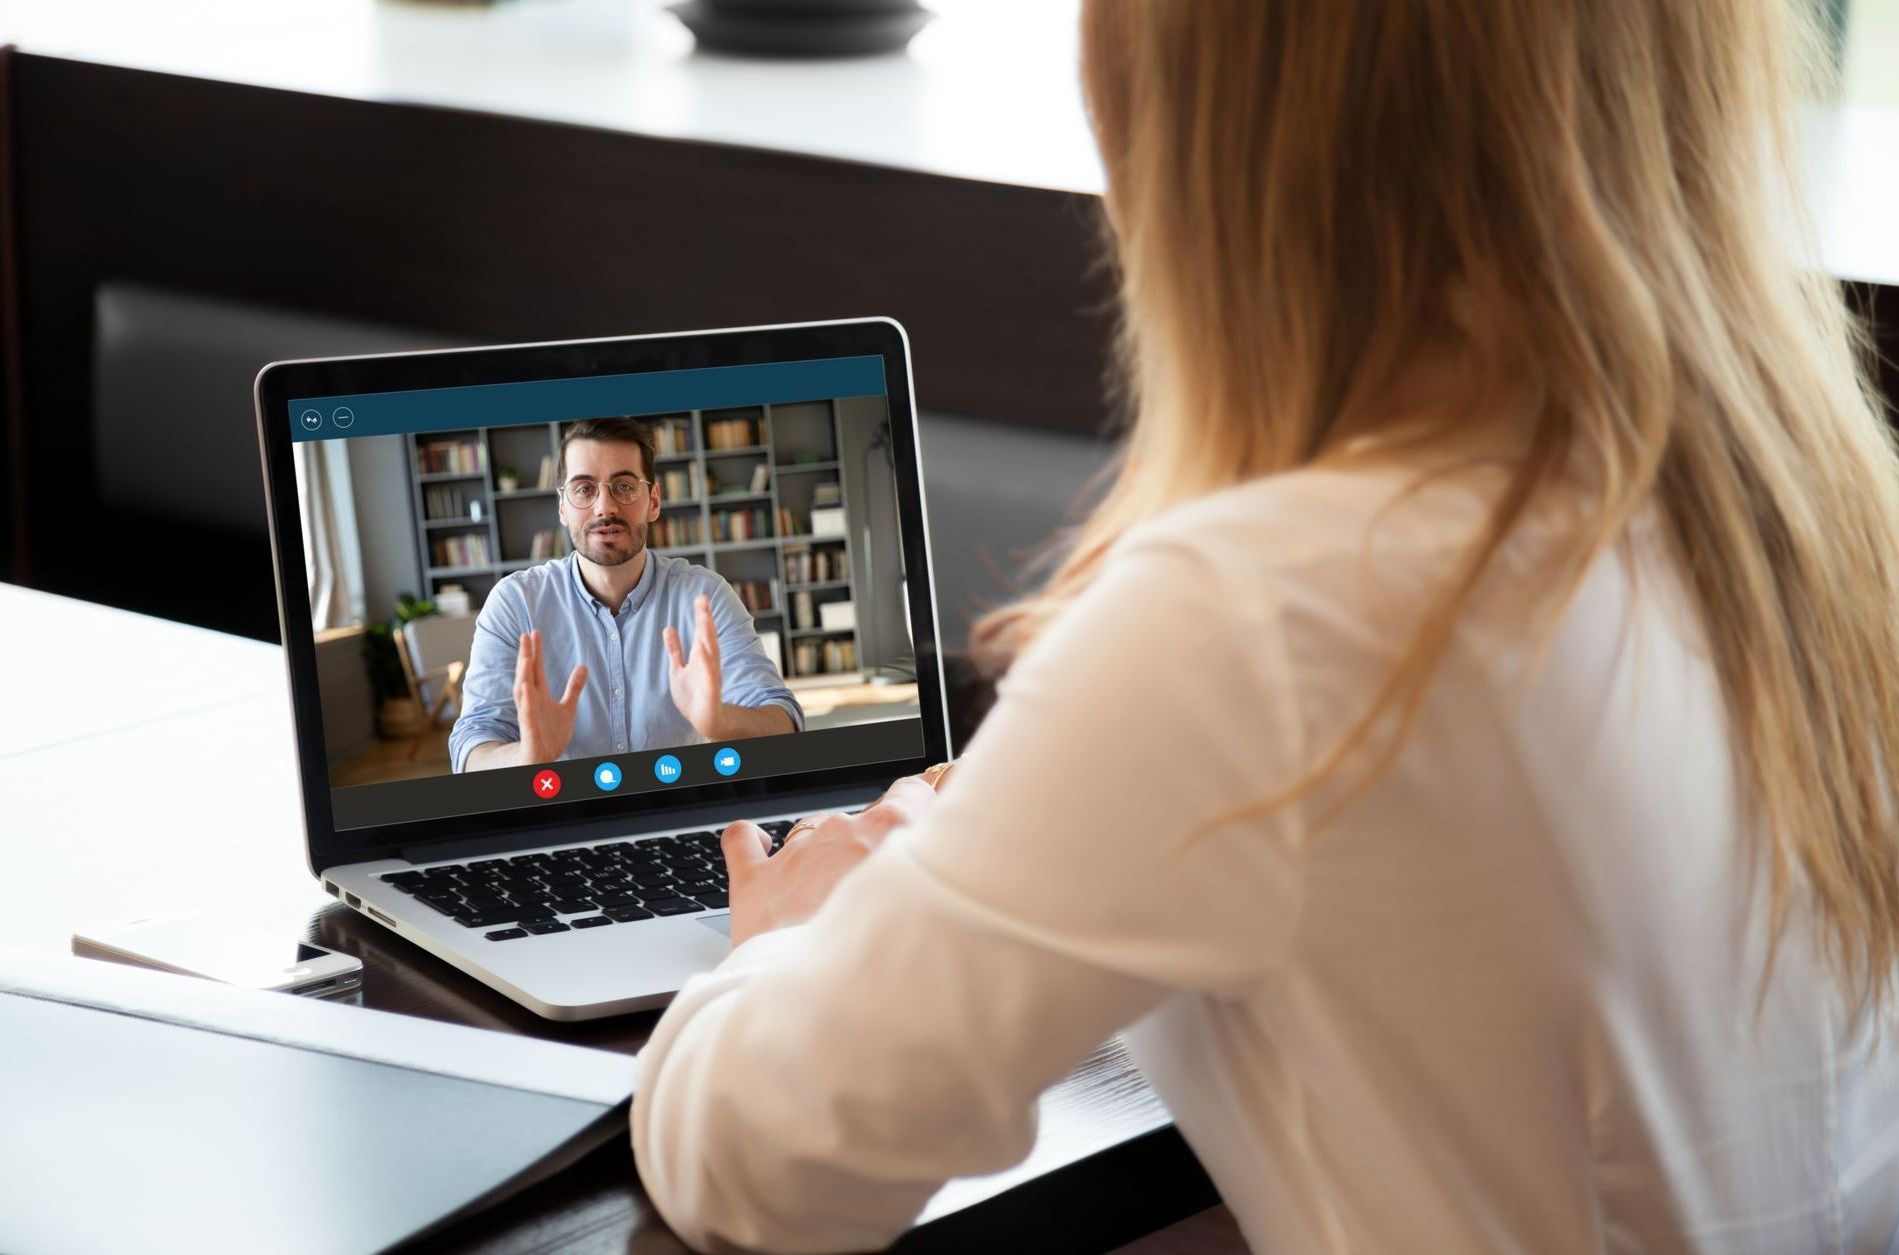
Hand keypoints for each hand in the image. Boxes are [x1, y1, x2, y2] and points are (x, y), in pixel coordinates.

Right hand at [514, 628, 586, 762]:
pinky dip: (526, 702)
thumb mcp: (567, 708)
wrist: (542, 761)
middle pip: (527, 675)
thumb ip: (574, 687)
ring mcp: (528, 716)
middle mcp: (531, 703)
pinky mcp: (530, 731)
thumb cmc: (550, 735)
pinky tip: (526, 687)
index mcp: (539, 696)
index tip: (535, 632)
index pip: (536, 669)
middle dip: (526, 656)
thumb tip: (583, 666)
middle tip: (526, 635)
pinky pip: (527, 715)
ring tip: (525, 656)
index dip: (535, 652)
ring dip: (523, 674)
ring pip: (523, 692)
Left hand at [665, 594, 723, 738]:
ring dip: (708, 636)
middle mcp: (708, 663)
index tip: (701, 598)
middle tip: (703, 600)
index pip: (701, 632)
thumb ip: (675, 649)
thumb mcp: (678, 668)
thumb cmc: (693, 695)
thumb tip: (669, 628)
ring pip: (710, 653)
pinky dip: (707, 665)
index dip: (701, 615)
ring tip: (704, 619)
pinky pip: (709, 677)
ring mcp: (710, 677)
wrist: (703, 719)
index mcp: (701, 657)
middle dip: (705, 619)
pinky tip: (703, 652)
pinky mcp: (710, 692)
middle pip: (707, 637)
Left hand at [720, 774, 942, 947]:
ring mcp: (796, 852)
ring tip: (833, 906)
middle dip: (871, 851)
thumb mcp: (934, 906)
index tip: (926, 821)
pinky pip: (744, 840)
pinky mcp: (756, 879)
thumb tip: (958, 851)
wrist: (822, 1004)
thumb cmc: (883, 962)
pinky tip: (762, 846)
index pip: (913, 792)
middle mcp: (841, 831)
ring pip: (815, 835)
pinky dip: (753, 841)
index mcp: (890, 829)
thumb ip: (938, 870)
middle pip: (863, 823)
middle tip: (880, 894)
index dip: (920, 805)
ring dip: (824, 860)